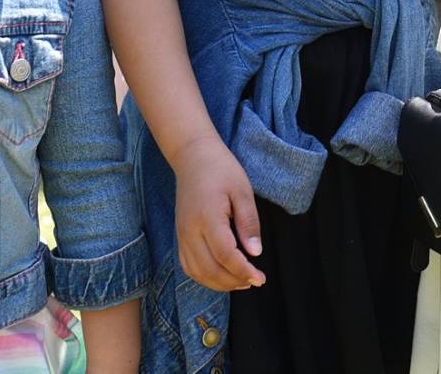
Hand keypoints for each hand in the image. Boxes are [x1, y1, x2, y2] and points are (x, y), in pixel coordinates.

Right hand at [172, 135, 263, 290]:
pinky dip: (204, 276)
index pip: (225, 255)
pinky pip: (188, 265)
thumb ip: (249, 223)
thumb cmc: (222, 170)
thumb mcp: (243, 191)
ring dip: (219, 283)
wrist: (193, 157)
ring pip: (196, 272)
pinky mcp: (179, 235)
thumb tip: (255, 253)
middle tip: (254, 281)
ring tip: (241, 281)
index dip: (243, 271)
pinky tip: (221, 275)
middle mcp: (190, 230)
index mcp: (207, 218)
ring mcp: (181, 234)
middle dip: (233, 281)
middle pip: (209, 269)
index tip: (260, 278)